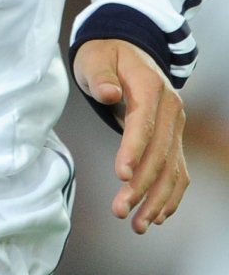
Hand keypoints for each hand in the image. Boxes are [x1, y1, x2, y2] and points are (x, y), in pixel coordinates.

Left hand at [73, 38, 188, 232]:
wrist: (126, 49)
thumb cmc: (105, 56)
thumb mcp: (95, 58)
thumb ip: (101, 77)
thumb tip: (109, 93)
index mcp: (150, 85)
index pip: (143, 121)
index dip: (134, 149)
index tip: (122, 176)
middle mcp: (170, 106)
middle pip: (159, 151)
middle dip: (142, 185)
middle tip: (120, 211)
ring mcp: (175, 123)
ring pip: (172, 167)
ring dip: (157, 199)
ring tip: (137, 225)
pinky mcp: (174, 137)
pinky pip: (179, 170)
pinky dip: (172, 195)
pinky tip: (158, 216)